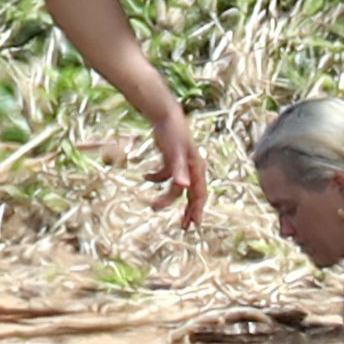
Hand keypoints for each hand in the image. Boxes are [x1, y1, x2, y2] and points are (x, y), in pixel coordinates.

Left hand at [145, 110, 206, 227]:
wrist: (165, 115)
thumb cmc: (173, 133)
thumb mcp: (175, 152)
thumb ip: (178, 169)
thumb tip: (183, 187)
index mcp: (196, 169)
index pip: (198, 194)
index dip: (197, 210)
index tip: (194, 225)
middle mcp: (191, 169)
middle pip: (192, 194)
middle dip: (188, 211)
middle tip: (184, 228)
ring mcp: (181, 164)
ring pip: (178, 187)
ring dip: (168, 198)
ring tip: (155, 207)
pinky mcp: (171, 159)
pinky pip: (165, 174)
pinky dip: (156, 178)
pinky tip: (144, 177)